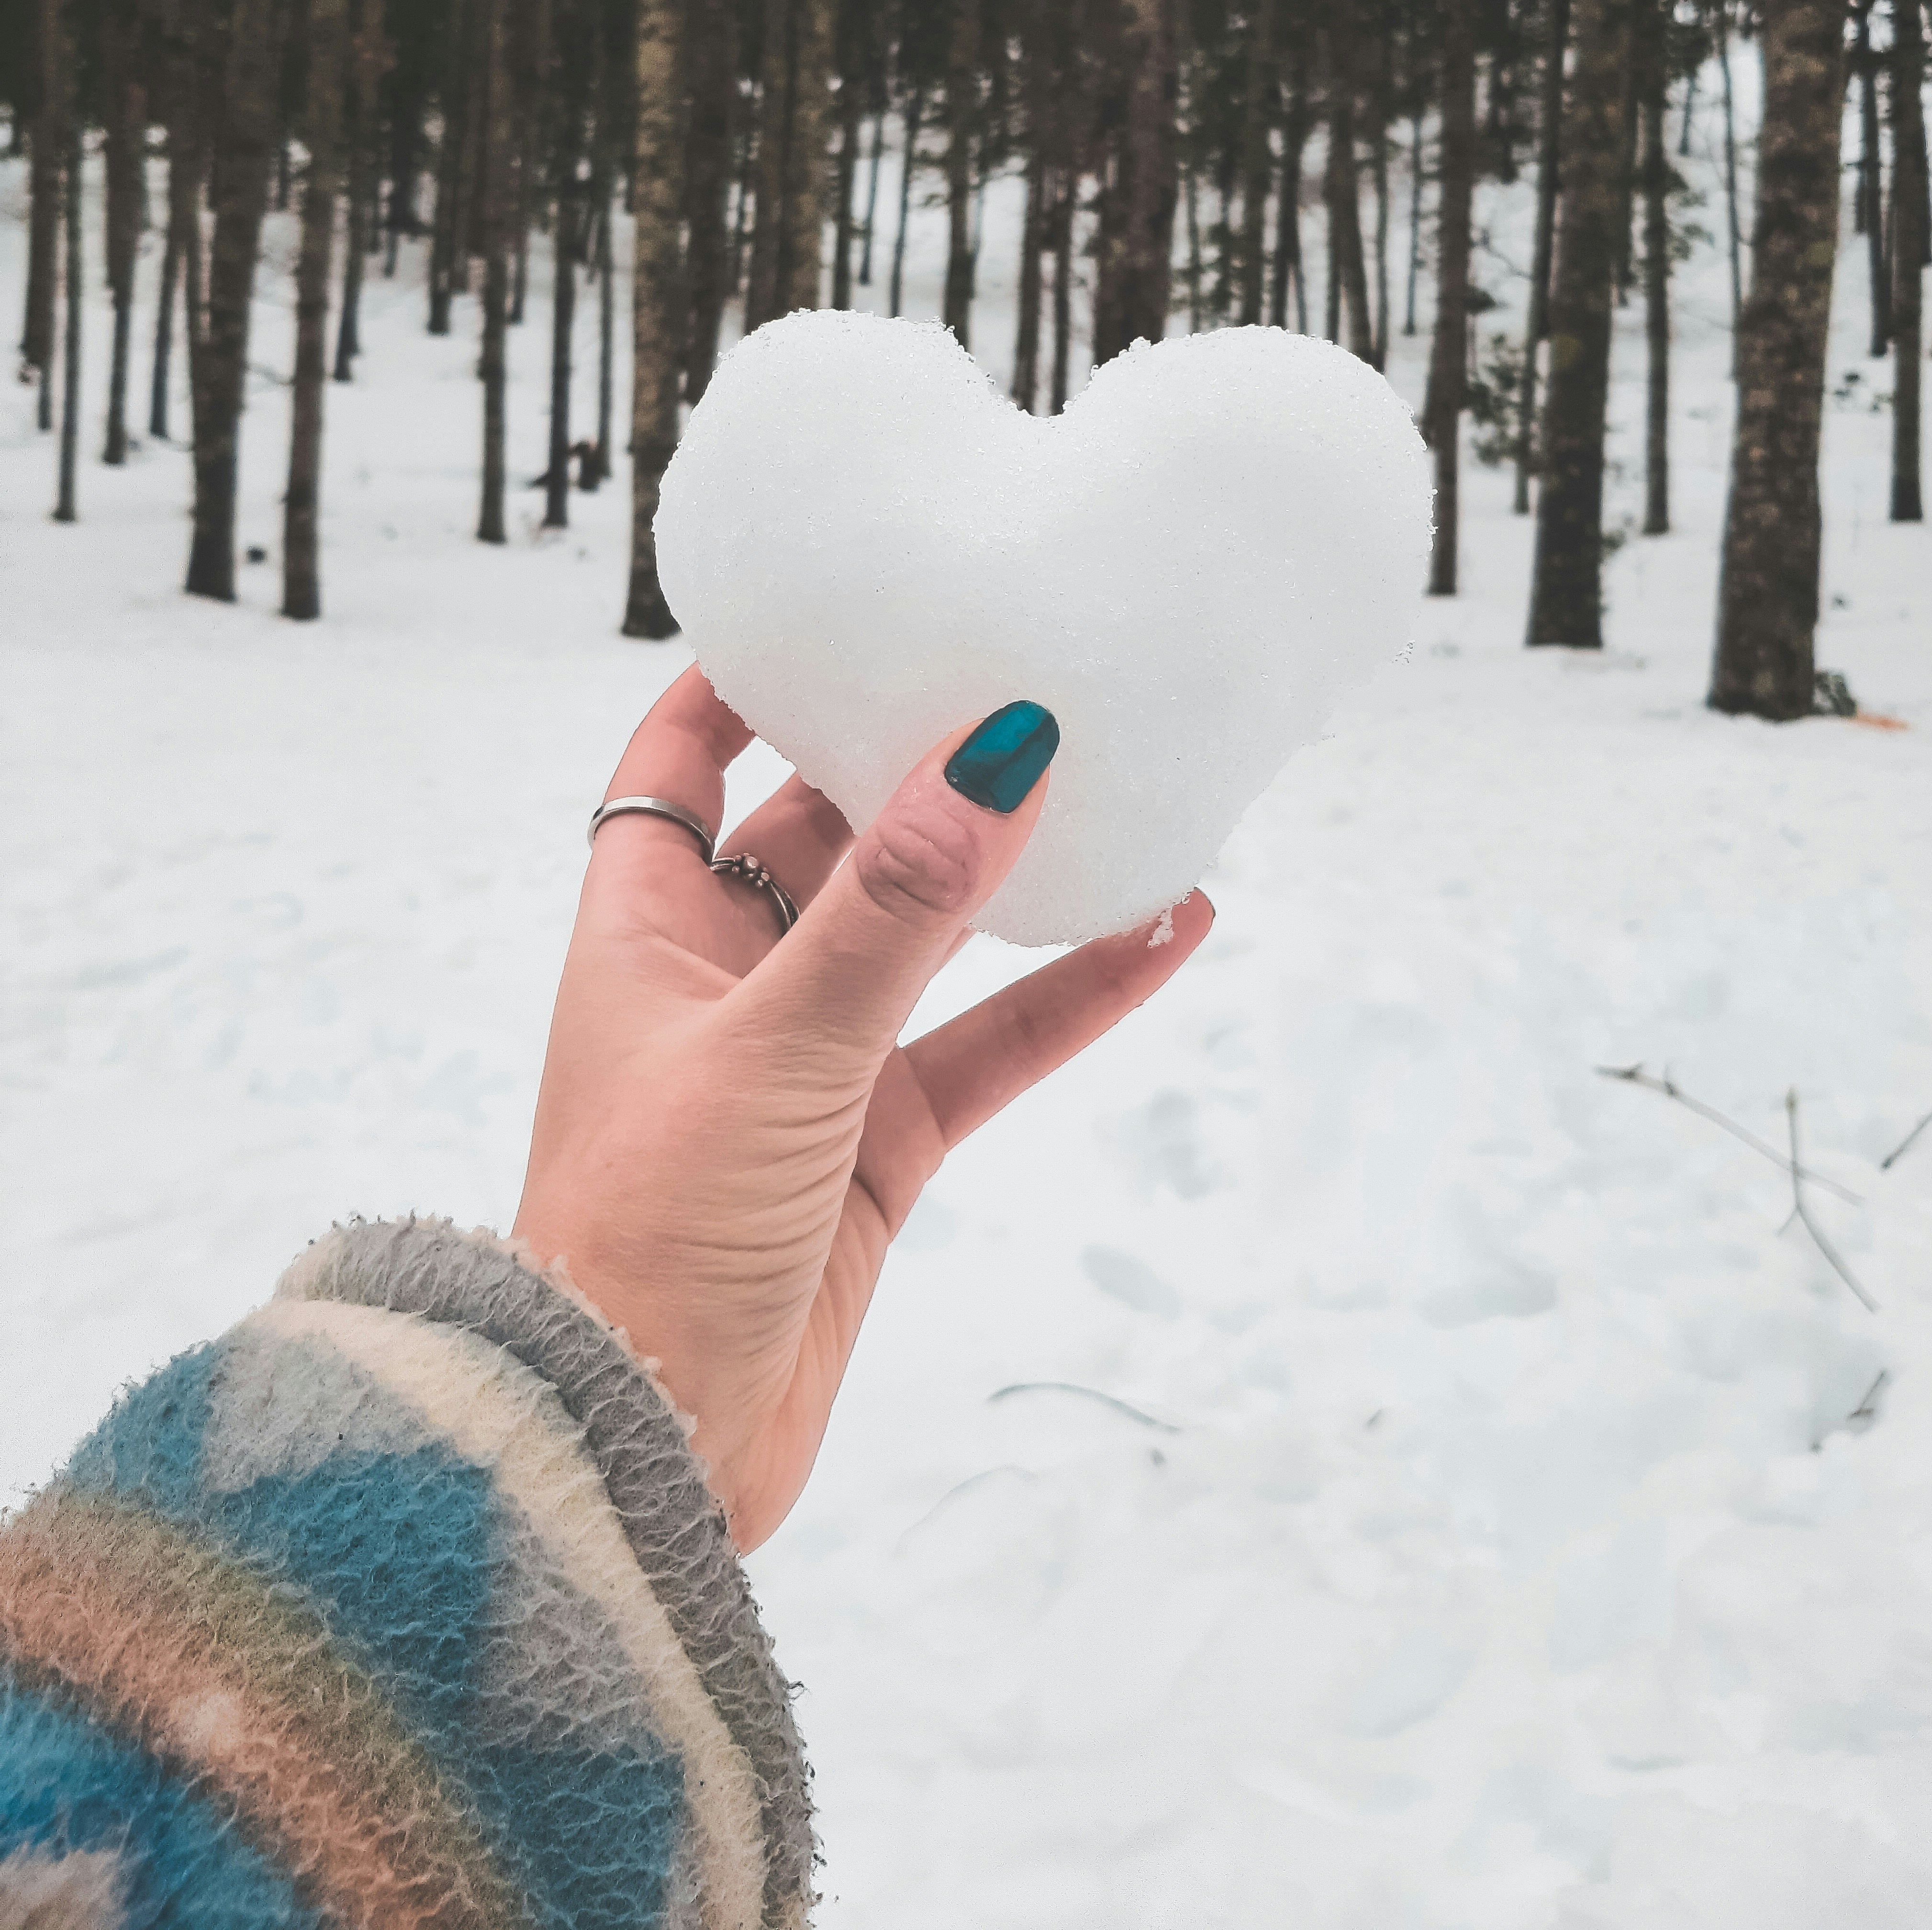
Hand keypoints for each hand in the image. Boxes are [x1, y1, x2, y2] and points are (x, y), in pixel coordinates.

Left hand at [514, 668, 1212, 1551]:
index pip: (680, 761)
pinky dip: (1067, 997)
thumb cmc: (647, 1237)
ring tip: (1122, 787)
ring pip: (926, 939)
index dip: (743, 680)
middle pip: (825, 833)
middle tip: (1020, 675)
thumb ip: (894, 907)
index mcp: (643, 930)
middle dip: (913, 764)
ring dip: (1015, 878)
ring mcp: (805, 1066)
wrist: (638, 1456)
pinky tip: (1163, 933)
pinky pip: (985, 1048)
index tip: (836, 605)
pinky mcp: (874, 1152)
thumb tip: (993, 749)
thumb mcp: (777, 1045)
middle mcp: (721, 981)